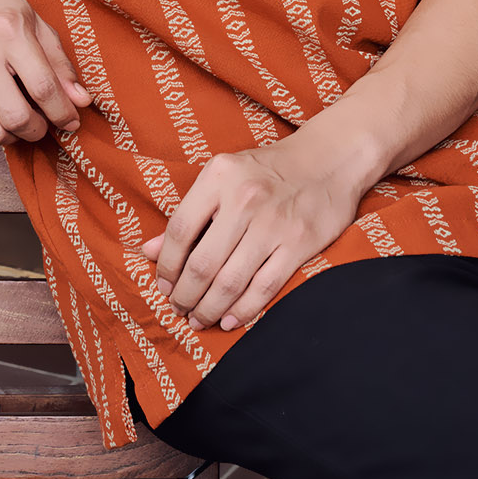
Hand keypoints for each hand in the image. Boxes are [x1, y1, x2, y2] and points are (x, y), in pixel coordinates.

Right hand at [0, 0, 92, 147]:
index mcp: (9, 31)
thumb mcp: (33, 19)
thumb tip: (81, 100)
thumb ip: (59, 61)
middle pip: (16, 117)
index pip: (43, 86)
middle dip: (38, 130)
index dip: (63, 112)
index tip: (71, 121)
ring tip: (18, 121)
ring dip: (12, 137)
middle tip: (43, 122)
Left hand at [139, 137, 362, 331]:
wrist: (329, 158)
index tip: (164, 285)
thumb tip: (148, 251)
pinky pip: (263, 288)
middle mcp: (244, 198)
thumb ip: (189, 213)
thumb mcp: (224, 177)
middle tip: (180, 309)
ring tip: (200, 319)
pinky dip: (242, 311)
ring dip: (209, 308)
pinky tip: (229, 320)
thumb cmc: (268, 170)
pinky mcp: (299, 243)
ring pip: (230, 281)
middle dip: (185, 295)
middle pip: (202, 263)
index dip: (166, 265)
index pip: (180, 230)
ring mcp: (273, 223)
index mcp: (219, 176)